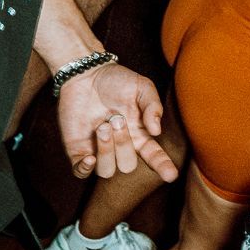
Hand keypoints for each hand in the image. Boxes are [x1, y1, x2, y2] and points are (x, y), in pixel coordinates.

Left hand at [57, 62, 175, 182]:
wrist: (86, 74)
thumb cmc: (116, 80)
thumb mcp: (142, 87)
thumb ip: (153, 107)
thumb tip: (157, 131)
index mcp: (140, 135)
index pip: (154, 156)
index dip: (163, 167)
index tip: (171, 175)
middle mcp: (121, 147)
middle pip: (127, 165)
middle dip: (123, 144)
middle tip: (116, 119)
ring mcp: (99, 150)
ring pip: (107, 171)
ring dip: (106, 151)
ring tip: (102, 127)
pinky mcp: (78, 150)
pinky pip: (81, 173)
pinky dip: (86, 169)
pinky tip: (89, 157)